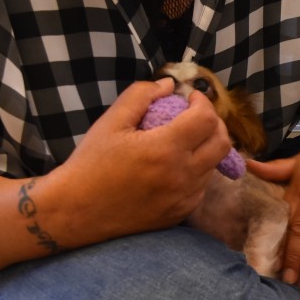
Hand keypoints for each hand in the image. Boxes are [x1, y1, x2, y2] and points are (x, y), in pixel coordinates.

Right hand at [53, 78, 232, 241]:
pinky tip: (174, 166)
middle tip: (195, 115)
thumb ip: (141, 96)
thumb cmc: (90, 163)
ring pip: (214, 166)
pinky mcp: (180, 214)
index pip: (206, 118)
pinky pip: (201, 187)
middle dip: (214, 123)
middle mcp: (182, 176)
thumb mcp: (111, 122)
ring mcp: (184, 198)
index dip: (202, 102)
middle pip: (223, 143)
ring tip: (184, 140)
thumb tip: (169, 85)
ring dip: (205, 147)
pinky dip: (196, 170)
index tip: (190, 98)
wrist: (76, 211)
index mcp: (165, 149)